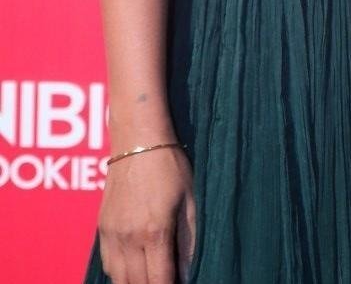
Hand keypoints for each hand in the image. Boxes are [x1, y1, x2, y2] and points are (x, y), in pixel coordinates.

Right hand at [97, 144, 195, 283]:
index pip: (159, 280)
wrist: (137, 140)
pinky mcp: (102, 228)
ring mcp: (113, 234)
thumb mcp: (189, 199)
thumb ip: (188, 240)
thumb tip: (186, 273)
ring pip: (119, 279)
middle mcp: (130, 238)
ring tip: (151, 278)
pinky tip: (133, 270)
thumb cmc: (170, 165)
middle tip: (167, 281)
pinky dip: (120, 274)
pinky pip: (108, 264)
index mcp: (155, 232)